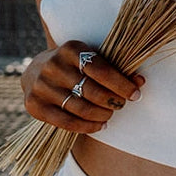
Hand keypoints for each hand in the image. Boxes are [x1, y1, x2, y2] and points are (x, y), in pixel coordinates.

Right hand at [20, 40, 143, 133]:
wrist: (35, 71)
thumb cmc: (73, 65)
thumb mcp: (89, 59)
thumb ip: (114, 69)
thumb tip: (140, 81)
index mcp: (70, 48)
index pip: (101, 70)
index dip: (121, 84)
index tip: (135, 94)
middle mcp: (53, 65)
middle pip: (92, 91)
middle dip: (113, 101)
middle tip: (121, 105)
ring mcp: (42, 86)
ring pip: (81, 109)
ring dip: (102, 115)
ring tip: (110, 114)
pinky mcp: (35, 105)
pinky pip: (66, 122)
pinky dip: (87, 127)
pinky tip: (99, 125)